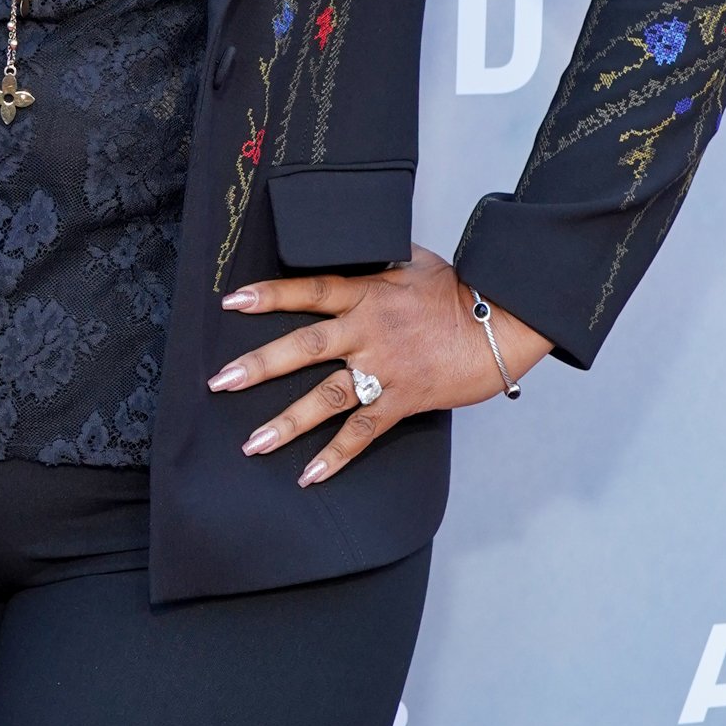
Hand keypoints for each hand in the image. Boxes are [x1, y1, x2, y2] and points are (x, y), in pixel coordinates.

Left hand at [208, 244, 550, 485]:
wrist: (505, 320)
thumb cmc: (462, 288)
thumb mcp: (413, 260)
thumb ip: (375, 262)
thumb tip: (351, 250)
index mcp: (368, 292)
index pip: (309, 291)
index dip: (269, 296)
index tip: (231, 302)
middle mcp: (369, 330)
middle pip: (304, 347)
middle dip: (259, 366)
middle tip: (220, 382)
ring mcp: (384, 368)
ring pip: (325, 397)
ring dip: (286, 422)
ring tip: (252, 444)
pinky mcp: (403, 399)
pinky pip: (362, 433)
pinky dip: (335, 456)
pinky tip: (308, 475)